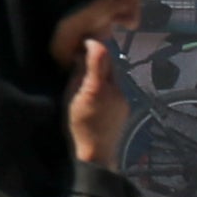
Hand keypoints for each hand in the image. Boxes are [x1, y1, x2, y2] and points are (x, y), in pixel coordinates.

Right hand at [66, 37, 131, 171]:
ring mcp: (123, 97)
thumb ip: (78, 76)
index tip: (84, 42)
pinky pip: (117, 86)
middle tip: (85, 55)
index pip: (100, 54)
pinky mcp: (125, 105)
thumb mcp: (71, 99)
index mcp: (98, 87)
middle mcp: (115, 89)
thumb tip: (80, 56)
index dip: (92, 44)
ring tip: (90, 73)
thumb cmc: (78, 127)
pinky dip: (108, 82)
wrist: (97, 154)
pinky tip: (98, 91)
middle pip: (110, 62)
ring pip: (115, 74)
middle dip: (99, 56)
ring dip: (104, 69)